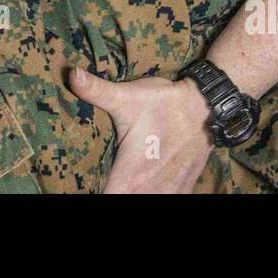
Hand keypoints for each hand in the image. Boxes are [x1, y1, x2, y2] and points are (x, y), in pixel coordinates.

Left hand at [69, 66, 213, 193]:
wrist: (205, 107)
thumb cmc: (164, 103)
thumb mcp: (127, 96)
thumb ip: (96, 91)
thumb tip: (72, 74)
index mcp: (131, 174)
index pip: (106, 198)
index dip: (92, 194)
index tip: (80, 187)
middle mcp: (150, 190)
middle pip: (123, 202)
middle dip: (110, 192)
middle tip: (96, 180)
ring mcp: (168, 192)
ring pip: (143, 203)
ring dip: (131, 194)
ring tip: (119, 183)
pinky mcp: (181, 189)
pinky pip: (162, 201)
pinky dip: (150, 195)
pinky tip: (140, 186)